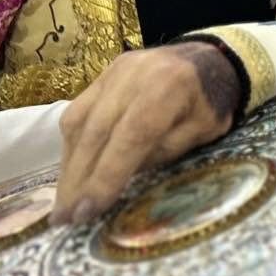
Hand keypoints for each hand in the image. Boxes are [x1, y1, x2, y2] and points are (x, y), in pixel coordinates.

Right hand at [52, 42, 240, 224]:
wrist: (212, 56)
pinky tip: (71, 172)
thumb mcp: (203, 132)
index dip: (106, 176)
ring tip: (64, 203)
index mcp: (169, 87)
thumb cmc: (212, 102)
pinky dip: (72, 145)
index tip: (87, 212)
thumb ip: (163, 153)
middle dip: (78, 180)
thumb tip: (117, 180)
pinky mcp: (104, 74)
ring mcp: (115, 71)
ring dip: (69, 167)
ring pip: (80, 122)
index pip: (131, 136)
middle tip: (65, 219)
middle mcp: (135, 75)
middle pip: (97, 132)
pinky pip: (78, 111)